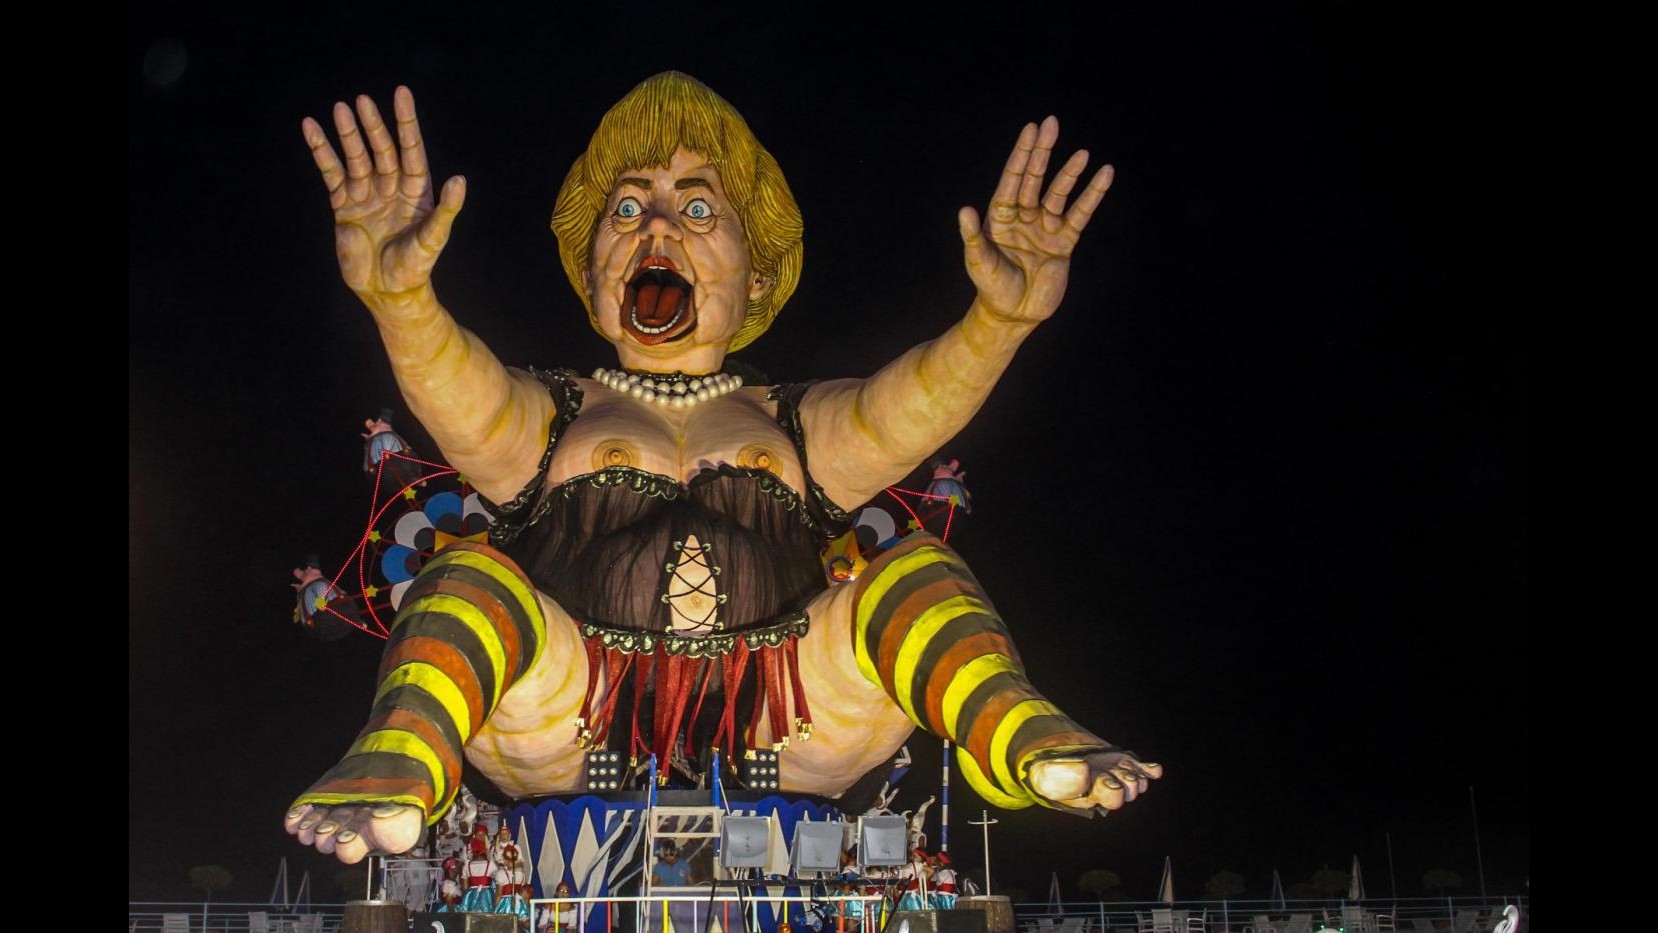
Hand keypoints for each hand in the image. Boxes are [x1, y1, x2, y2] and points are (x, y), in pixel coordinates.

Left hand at [284, 801, 424, 863]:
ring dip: (309, 828)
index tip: (349, 836)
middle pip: (326, 841)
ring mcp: (330, 814)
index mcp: (365, 839)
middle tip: (329, 827)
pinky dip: (294, 817)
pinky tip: (295, 818)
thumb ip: (398, 830)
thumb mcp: (408, 818)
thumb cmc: (402, 799)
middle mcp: (344, 829)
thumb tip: (376, 819)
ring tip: (311, 824)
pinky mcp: (318, 799)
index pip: (348, 851)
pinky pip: (298, 815)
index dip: (346, 846)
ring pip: (311, 830)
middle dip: (325, 836)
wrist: (395, 768)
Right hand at [301, 86, 464, 308]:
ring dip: (348, 134)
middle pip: (382, 151)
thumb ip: (446, 211)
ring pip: (356, 158)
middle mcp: (392, 188)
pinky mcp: (344, 205)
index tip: (401, 94)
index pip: (412, 151)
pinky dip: (322, 151)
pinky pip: (331, 173)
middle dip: (373, 126)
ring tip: (340, 108)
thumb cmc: (415, 268)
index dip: (407, 123)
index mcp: (417, 192)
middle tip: (363, 101)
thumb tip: (460, 179)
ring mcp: (367, 195)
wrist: (386, 293)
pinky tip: (312, 128)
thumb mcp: (433, 240)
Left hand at [958, 116, 1111, 324]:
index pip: (1012, 178)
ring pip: (1059, 194)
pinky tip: (1104, 175)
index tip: (1031, 130)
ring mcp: (1044, 228)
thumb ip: (973, 236)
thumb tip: (965, 209)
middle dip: (1043, 152)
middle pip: (1035, 178)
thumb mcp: (979, 262)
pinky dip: (1092, 195)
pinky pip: (1080, 215)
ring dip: (1070, 174)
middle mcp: (1023, 216)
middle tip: (1052, 123)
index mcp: (1001, 216)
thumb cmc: (991, 288)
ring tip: (1083, 154)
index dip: (1022, 155)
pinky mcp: (1064, 242)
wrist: (1014, 315)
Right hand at [1027, 749, 1162, 812]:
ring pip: (1137, 781)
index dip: (1111, 790)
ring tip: (1120, 767)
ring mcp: (1118, 776)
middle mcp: (1108, 788)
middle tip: (1116, 773)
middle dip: (1126, 782)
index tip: (1105, 779)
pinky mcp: (1125, 764)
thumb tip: (1085, 770)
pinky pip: (1145, 771)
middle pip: (1128, 792)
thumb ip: (1056, 778)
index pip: (1109, 799)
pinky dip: (1150, 770)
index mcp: (1090, 796)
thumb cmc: (1049, 771)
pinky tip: (1155, 769)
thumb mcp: (1043, 775)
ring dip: (1133, 772)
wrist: (1056, 755)